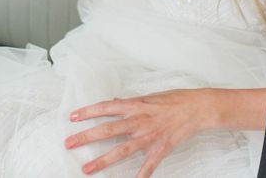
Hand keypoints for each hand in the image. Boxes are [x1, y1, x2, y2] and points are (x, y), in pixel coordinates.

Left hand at [64, 89, 213, 176]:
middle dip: (86, 136)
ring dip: (103, 160)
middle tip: (69, 143)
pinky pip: (147, 167)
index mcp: (135, 105)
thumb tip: (115, 103)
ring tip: (86, 169)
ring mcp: (149, 136)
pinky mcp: (160, 149)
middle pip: (108, 130)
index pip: (106, 107)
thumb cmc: (174, 99)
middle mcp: (139, 120)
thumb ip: (130, 102)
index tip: (72, 117)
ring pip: (121, 150)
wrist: (196, 107)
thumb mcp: (149, 96)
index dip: (88, 112)